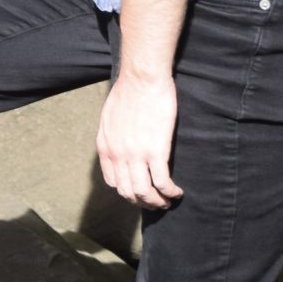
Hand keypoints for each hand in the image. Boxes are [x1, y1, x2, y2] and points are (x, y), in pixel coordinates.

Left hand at [96, 73, 181, 208]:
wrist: (142, 78)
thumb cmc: (128, 91)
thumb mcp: (109, 117)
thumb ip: (112, 136)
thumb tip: (118, 147)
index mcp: (105, 147)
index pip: (113, 182)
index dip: (127, 192)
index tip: (139, 192)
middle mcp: (117, 155)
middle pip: (128, 192)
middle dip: (143, 202)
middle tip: (156, 203)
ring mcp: (136, 155)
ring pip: (144, 193)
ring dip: (157, 202)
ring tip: (168, 201)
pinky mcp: (156, 151)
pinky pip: (162, 182)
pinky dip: (170, 192)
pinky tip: (177, 192)